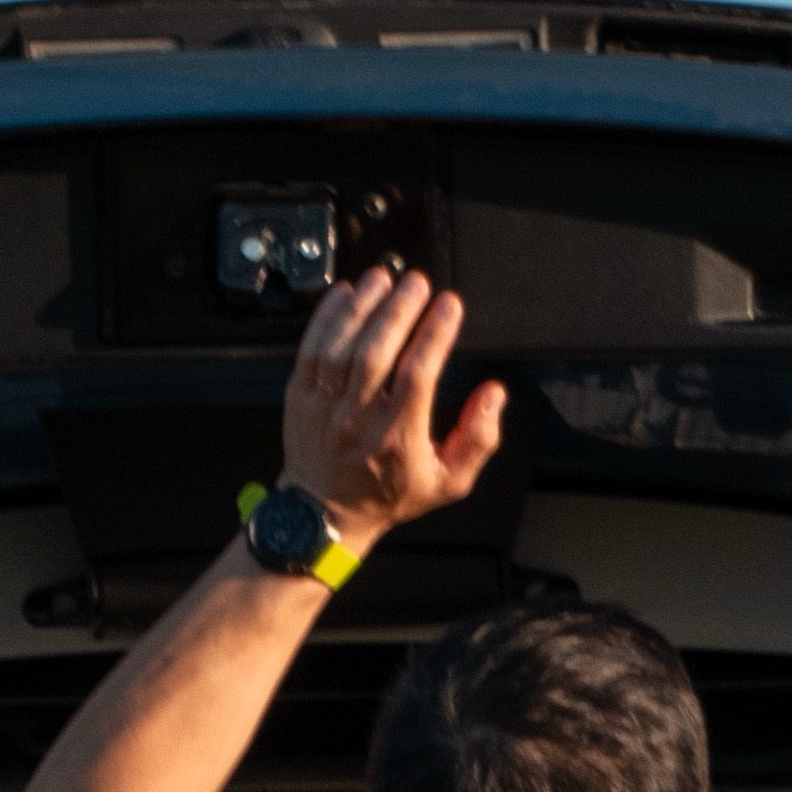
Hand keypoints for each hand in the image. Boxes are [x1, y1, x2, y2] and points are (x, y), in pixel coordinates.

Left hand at [280, 269, 506, 540]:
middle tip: (417, 282)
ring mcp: (323, 407)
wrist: (323, 513)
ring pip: (341, 347)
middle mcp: (357, 420)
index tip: (450, 305)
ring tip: (384, 278)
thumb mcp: (449, 482)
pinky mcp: (298, 396)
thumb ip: (478, 438)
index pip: (418, 377)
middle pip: (376, 355)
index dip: (434, 336)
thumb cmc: (390, 493)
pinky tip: (346, 294)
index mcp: (397, 439)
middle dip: (398, 312)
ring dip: (363, 307)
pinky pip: (310, 350)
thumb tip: (493, 393)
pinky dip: (327, 318)